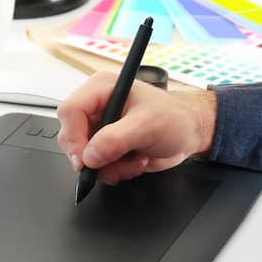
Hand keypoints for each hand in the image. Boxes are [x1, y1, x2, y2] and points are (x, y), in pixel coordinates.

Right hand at [57, 73, 217, 184]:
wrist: (191, 133)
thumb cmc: (176, 118)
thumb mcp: (147, 125)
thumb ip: (116, 140)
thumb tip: (90, 156)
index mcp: (102, 89)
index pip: (70, 111)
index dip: (73, 136)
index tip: (85, 158)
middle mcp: (97, 108)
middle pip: (71, 137)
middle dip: (94, 156)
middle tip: (113, 162)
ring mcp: (100, 130)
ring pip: (84, 157)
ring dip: (109, 167)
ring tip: (134, 160)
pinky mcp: (106, 148)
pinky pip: (96, 168)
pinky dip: (115, 172)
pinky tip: (134, 162)